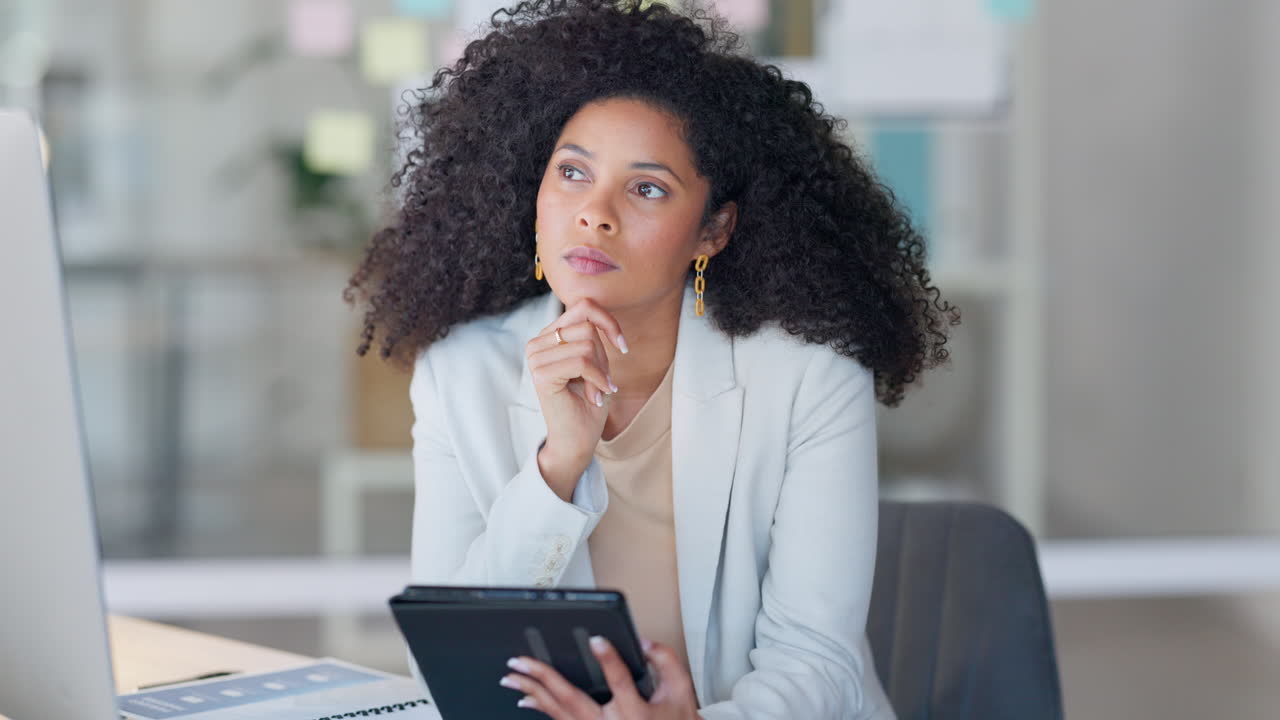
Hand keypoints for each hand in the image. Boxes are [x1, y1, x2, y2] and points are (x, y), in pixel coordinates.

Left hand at [499, 636, 698, 719]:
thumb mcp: (681, 692)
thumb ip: (666, 661)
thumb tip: (644, 642)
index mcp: (635, 714)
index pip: (619, 681)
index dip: (608, 658)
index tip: (597, 639)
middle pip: (571, 699)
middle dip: (543, 677)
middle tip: (521, 661)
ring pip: (558, 712)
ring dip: (532, 692)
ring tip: (512, 677)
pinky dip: (541, 709)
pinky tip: (526, 700)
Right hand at [525, 297, 627, 500]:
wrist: (577, 440)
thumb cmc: (588, 402)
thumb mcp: (596, 361)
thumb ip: (592, 335)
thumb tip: (596, 307)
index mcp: (548, 335)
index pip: (583, 306)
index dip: (608, 322)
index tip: (623, 347)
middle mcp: (537, 342)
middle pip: (587, 326)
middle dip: (604, 356)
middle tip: (602, 382)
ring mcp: (535, 357)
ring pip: (587, 344)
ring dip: (601, 372)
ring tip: (596, 391)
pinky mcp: (541, 374)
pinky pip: (583, 362)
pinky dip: (598, 380)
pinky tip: (595, 397)